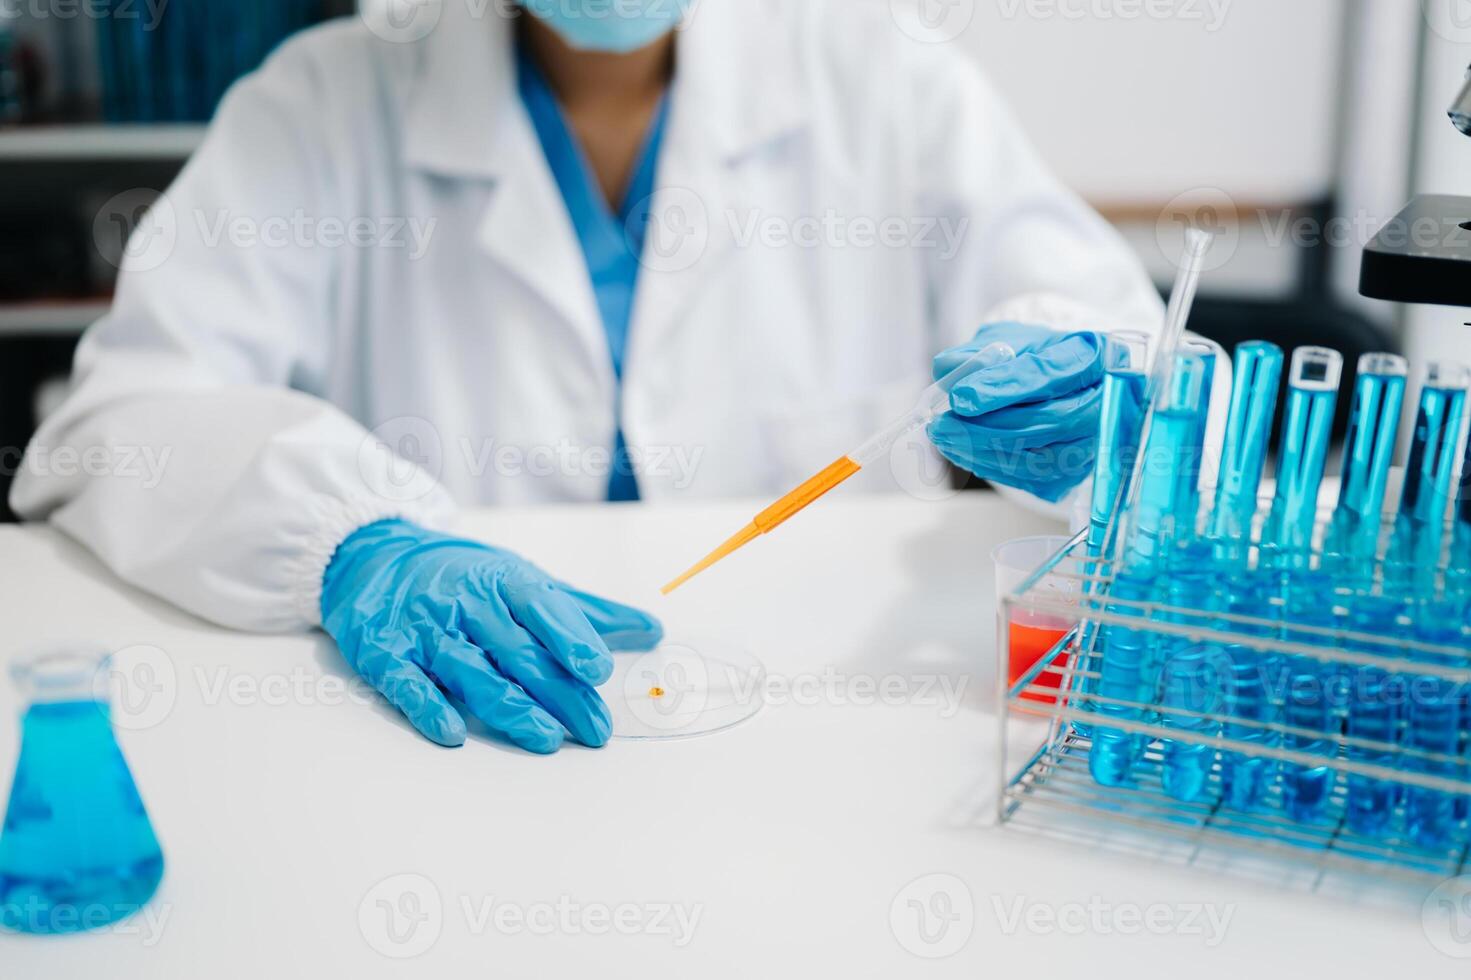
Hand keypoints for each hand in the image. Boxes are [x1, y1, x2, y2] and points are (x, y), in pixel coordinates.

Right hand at [320, 519, 662, 753]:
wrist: (375, 557)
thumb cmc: (465, 578)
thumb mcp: (524, 582)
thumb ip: (584, 612)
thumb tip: (652, 630)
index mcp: (503, 580)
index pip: (541, 606)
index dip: (570, 637)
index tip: (598, 669)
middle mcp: (465, 602)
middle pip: (517, 651)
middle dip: (559, 693)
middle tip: (594, 730)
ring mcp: (424, 628)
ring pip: (470, 670)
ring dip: (508, 706)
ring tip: (545, 737)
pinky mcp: (384, 653)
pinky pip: (406, 682)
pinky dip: (427, 706)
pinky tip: (452, 732)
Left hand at [926, 323, 1104, 502]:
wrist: (1056, 384)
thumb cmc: (1033, 357)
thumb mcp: (1005, 339)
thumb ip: (977, 352)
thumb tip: (948, 371)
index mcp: (1092, 354)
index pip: (1051, 374)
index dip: (1004, 387)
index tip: (960, 397)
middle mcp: (1105, 401)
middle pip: (1052, 421)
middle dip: (989, 427)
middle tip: (942, 425)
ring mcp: (1095, 441)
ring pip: (1042, 459)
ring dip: (985, 452)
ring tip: (945, 438)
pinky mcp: (1077, 472)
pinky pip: (1033, 479)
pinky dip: (992, 467)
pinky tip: (963, 451)